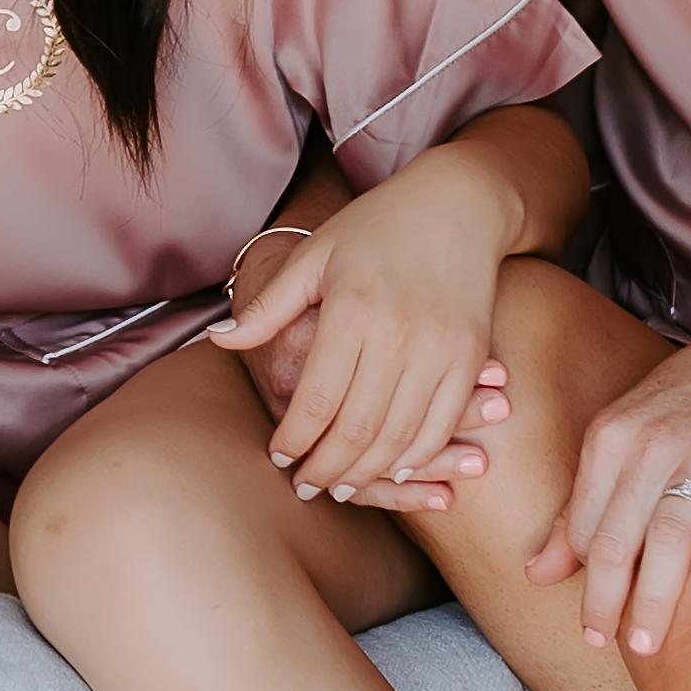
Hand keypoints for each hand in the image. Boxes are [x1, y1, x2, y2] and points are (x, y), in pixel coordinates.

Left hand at [210, 161, 514, 510]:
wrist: (458, 203)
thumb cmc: (375, 226)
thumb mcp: (314, 254)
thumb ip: (268, 306)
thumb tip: (218, 339)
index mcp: (351, 310)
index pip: (317, 399)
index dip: (296, 439)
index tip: (280, 458)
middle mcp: (398, 334)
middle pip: (358, 429)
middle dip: (328, 468)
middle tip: (308, 487)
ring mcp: (441, 348)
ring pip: (401, 436)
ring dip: (370, 472)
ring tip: (344, 486)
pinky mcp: (472, 356)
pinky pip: (442, 423)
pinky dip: (418, 456)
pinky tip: (395, 468)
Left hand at [529, 315, 690, 657]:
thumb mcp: (626, 439)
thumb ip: (583, 508)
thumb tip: (535, 574)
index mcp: (612, 437)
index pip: (587, 525)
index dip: (585, 582)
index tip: (591, 630)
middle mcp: (653, 442)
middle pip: (621, 536)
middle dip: (609, 598)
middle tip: (611, 648)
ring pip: (674, 534)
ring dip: (660, 596)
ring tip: (650, 645)